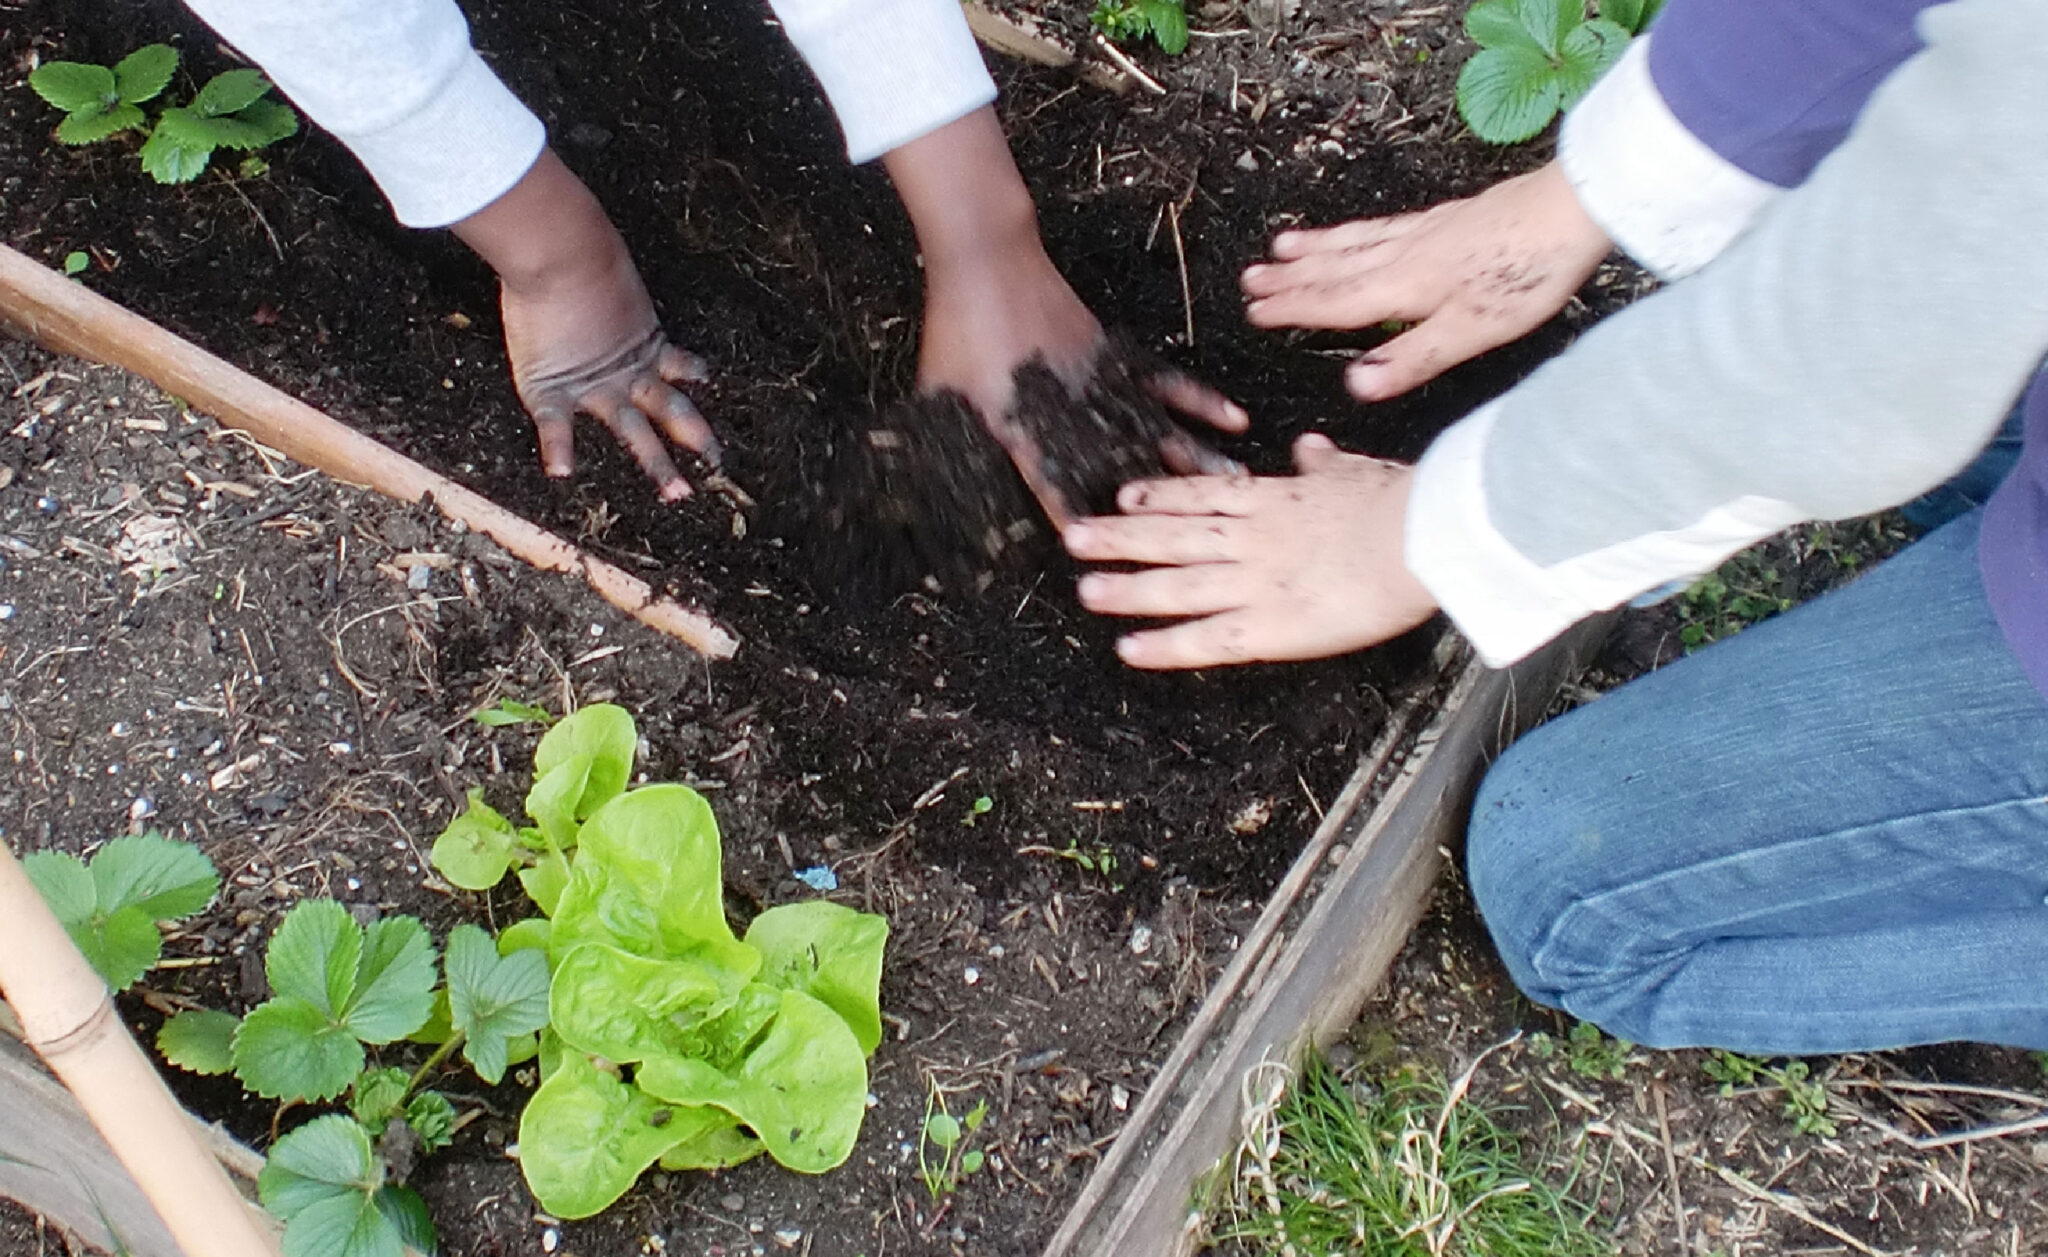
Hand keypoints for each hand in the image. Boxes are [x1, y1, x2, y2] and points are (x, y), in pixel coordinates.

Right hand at [454, 150, 717, 499]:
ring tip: (678, 495)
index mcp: (645, 338)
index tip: (711, 384)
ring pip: (634, 432)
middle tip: (721, 466)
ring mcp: (598, 385)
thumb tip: (587, 224)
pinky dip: (558, 450)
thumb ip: (605, 272)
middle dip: (697, 439)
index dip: (695, 376)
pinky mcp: (557, 388)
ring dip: (657, 465)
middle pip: (671, 410)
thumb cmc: (581, 248)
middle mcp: (630, 369)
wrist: (560, 248)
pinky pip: (557, 428)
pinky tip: (562, 475)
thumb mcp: (606, 267)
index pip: (678, 364)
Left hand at [884, 108, 1246, 522]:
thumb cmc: (954, 335)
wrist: (986, 262)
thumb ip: (942, 445)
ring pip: (1156, 430)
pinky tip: (1234, 419)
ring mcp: (1099, 382)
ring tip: (1233, 490)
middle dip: (1155, 504)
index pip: (1050, 488)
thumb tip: (920, 487)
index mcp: (1020, 428)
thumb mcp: (936, 399)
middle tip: (1189, 540)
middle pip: (1119, 465)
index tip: (1097, 555)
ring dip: (1195, 462)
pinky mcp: (1115, 355)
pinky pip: (1166, 382)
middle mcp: (1069, 412)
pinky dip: (1200, 400)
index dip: (1072, 523)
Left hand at [1063, 434, 1437, 668]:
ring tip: (1084, 587)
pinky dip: (1165, 645)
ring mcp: (1255, 582)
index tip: (1123, 494)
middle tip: (1074, 535)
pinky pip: (1207, 639)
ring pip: (1177, 583)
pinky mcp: (1270, 627)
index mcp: (1274, 500)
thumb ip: (1324, 462)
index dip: (1159, 495)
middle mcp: (1252, 538)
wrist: (1424, 534)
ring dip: (1129, 587)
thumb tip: (1310, 445)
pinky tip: (1129, 649)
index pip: (1203, 495)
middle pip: (1173, 536)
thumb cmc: (1402, 500)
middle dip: (1121, 537)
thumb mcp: (1355, 469)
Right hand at [1240, 160, 1610, 401]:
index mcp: (1406, 287)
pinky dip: (1355, 230)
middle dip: (1292, 278)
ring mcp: (1426, 232)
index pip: (1337, 303)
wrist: (1573, 209)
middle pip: (1337, 268)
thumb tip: (1355, 386)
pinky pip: (1382, 226)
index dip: (1295, 309)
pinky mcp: (1448, 218)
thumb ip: (1412, 359)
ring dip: (1315, 249)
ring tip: (1280, 248)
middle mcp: (1407, 255)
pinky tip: (1354, 230)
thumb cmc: (1528, 274)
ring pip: (1356, 243)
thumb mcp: (1472, 332)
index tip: (1256, 312)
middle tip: (1249, 280)